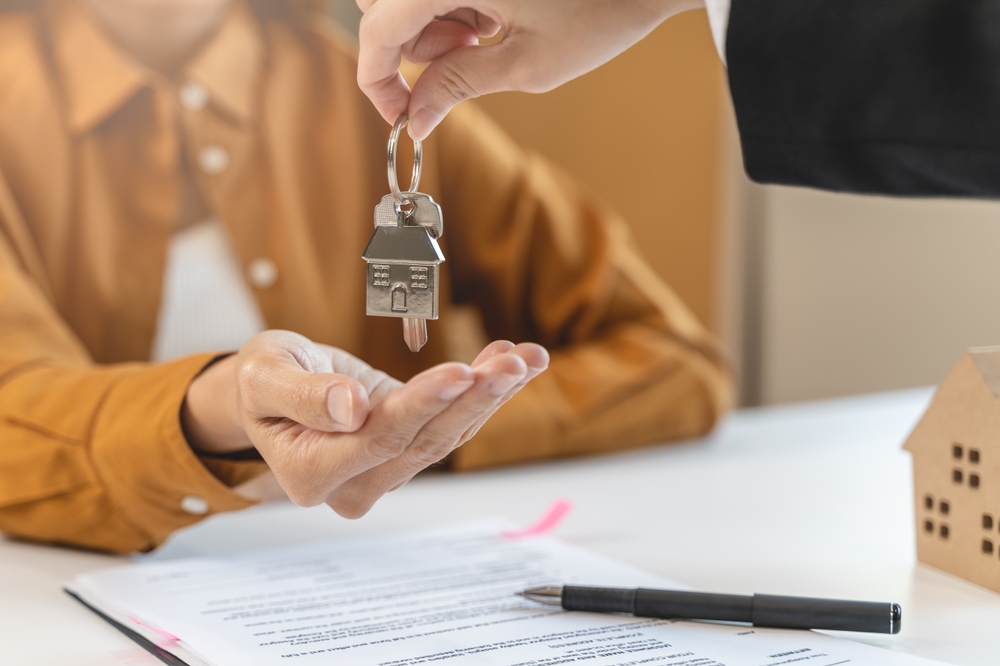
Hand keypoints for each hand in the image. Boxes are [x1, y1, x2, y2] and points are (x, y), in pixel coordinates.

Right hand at [183, 330, 547, 515]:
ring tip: (526, 357)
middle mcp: (353, 484)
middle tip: (513, 362)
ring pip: (446, 435)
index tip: (460, 371)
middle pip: (423, 441)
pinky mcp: (406, 450)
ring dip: (491, 394)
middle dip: (473, 398)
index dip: (422, 405)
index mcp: (310, 473)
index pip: (378, 439)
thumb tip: (351, 409)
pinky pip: (451, 423)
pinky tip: (511, 361)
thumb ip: (302, 394)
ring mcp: (383, 472)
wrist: (273, 389)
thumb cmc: (262, 382)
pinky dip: (484, 392)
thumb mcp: (265, 376)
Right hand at [356, 0, 704, 139]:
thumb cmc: (600, 10)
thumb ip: (458, 86)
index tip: (398, 113)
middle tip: (462, 61)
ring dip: (433, 27)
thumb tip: (414, 118)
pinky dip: (451, 7)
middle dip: (410, 47)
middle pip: (380, 6)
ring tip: (488, 36)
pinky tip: (492, 16)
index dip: (377, 78)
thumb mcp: (526, 64)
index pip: (377, 28)